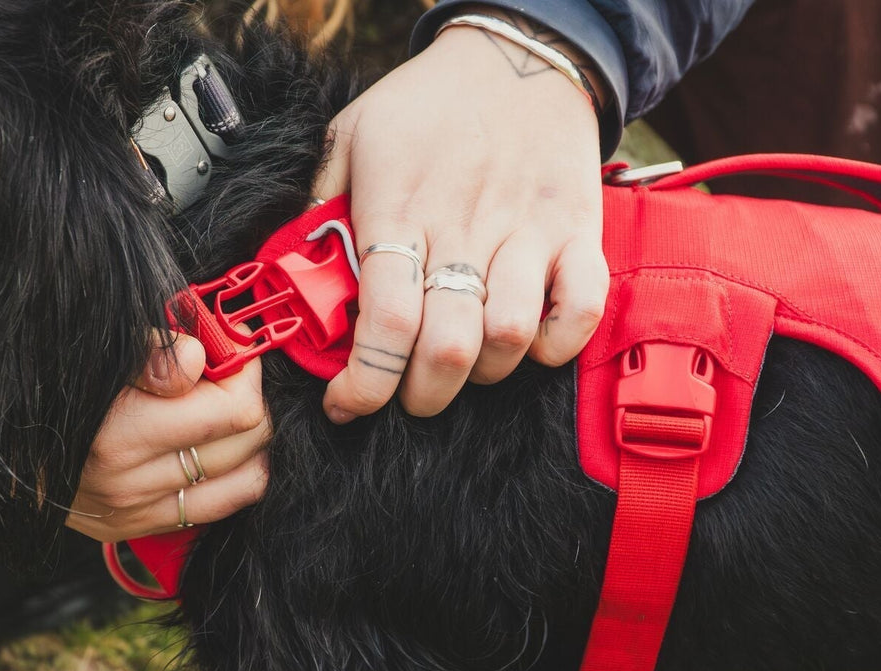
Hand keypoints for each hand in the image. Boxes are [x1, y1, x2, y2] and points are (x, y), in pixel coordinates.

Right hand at [65, 332, 269, 542]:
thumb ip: (148, 351)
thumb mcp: (89, 349)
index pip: (235, 410)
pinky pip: (216, 508)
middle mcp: (130, 485)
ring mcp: (134, 513)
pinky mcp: (132, 530)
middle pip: (247, 443)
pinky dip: (233, 476)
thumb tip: (198, 358)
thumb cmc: (45, 378)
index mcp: (120, 435)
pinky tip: (221, 448)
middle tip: (232, 372)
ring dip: (249, 442)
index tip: (233, 342)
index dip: (245, 368)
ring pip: (242, 481)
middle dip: (250, 400)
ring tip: (229, 409)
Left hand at [312, 10, 609, 422]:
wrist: (516, 55)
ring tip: (463, 364)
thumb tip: (299, 274)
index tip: (346, 403)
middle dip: (421, 395)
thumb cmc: (428, 104)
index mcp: (400, 208)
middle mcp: (465, 225)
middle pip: (447, 347)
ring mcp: (528, 230)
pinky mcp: (577, 231)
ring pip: (510, 338)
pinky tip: (530, 342)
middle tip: (407, 394)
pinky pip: (581, 310)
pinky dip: (557, 344)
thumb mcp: (351, 135)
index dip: (364, 383)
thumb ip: (322, 205)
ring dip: (482, 372)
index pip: (385, 319)